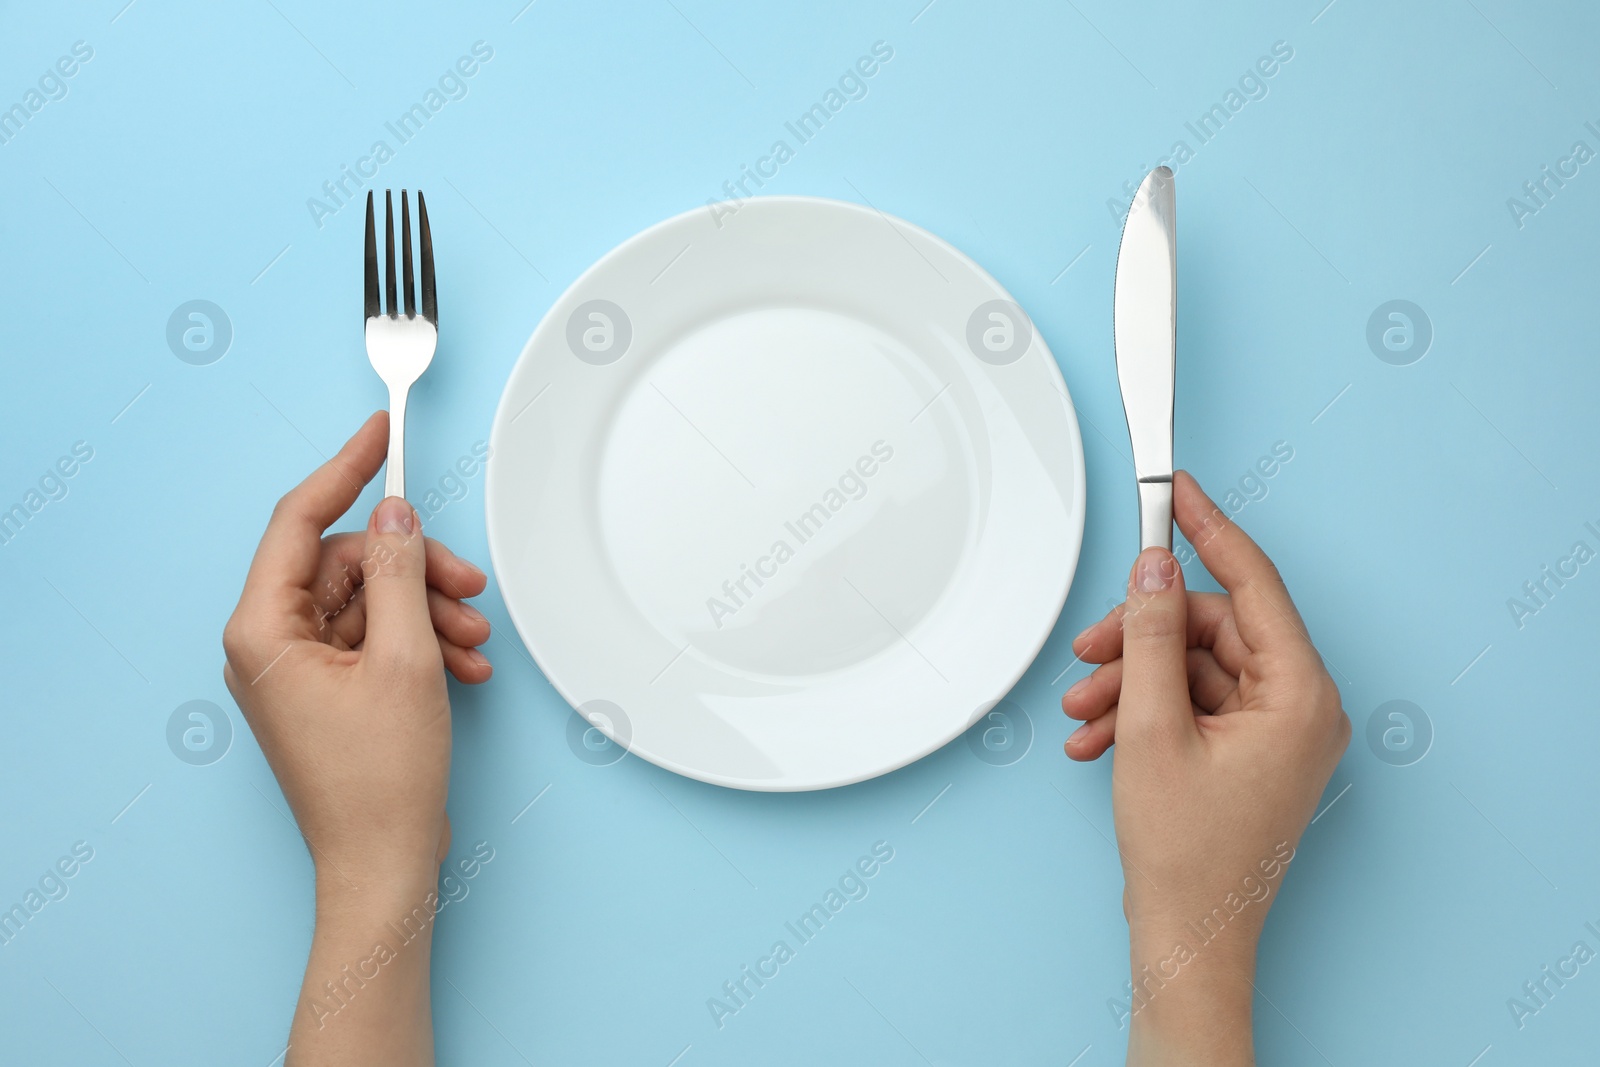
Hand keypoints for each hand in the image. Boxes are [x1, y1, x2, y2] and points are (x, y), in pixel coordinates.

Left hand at [222, 411, 491, 1064]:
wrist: (381, 865)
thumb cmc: (379, 781)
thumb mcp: (404, 660)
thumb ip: (397, 575)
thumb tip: (393, 516)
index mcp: (263, 630)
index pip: (300, 521)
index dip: (345, 469)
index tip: (380, 432)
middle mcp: (269, 644)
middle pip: (345, 564)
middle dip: (413, 569)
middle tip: (468, 586)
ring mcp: (296, 669)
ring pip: (367, 600)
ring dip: (426, 610)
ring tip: (474, 641)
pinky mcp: (325, 690)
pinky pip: (374, 638)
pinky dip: (420, 642)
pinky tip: (463, 665)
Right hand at [1061, 471, 1348, 1065]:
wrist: (1188, 935)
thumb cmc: (1187, 854)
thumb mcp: (1151, 728)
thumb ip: (1150, 636)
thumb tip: (1153, 571)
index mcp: (1300, 695)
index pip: (1253, 584)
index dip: (1208, 530)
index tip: (1177, 490)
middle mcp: (1300, 708)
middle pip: (1212, 629)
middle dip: (1140, 639)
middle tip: (1088, 653)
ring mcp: (1277, 733)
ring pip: (1193, 667)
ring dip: (1132, 681)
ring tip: (1084, 710)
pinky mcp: (1250, 753)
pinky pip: (1193, 704)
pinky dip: (1143, 711)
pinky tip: (1098, 736)